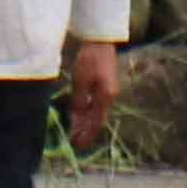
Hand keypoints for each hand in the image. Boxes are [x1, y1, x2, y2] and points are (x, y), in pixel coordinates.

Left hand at [63, 36, 119, 152]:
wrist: (100, 42)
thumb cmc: (90, 59)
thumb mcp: (80, 80)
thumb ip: (79, 100)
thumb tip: (77, 115)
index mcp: (105, 97)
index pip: (96, 122)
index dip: (87, 135)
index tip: (78, 145)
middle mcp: (110, 97)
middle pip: (97, 119)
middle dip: (86, 132)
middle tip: (76, 143)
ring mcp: (109, 92)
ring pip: (97, 112)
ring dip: (86, 123)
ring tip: (76, 133)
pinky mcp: (106, 86)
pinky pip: (96, 104)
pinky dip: (88, 112)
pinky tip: (80, 116)